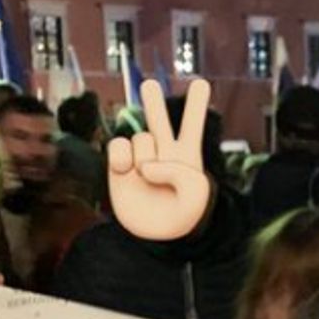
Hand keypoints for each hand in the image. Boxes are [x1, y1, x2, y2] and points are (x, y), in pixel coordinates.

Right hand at [108, 79, 211, 240]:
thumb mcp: (196, 193)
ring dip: (145, 155)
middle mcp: (163, 153)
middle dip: (154, 102)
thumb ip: (178, 171)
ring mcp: (140, 158)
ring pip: (141, 136)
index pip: (192, 126)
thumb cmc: (185, 214)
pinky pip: (118, 145)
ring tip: (148, 176)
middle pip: (159, 120)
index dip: (195, 105)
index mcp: (187, 156)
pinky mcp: (120, 166)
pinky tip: (126, 170)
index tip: (200, 83)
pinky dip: (121, 156)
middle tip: (149, 84)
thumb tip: (146, 165)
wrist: (159, 235)